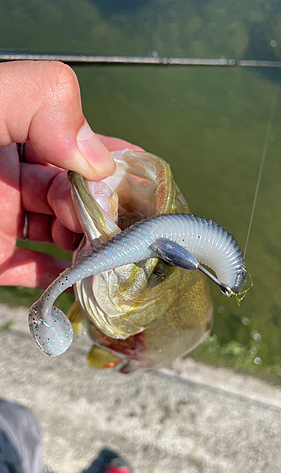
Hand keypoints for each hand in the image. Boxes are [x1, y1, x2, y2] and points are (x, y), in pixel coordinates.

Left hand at [0, 61, 141, 288]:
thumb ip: (41, 101)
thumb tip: (96, 158)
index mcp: (17, 135)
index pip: (82, 146)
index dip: (116, 162)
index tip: (146, 184)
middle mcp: (14, 178)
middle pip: (78, 196)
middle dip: (106, 211)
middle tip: (124, 230)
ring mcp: (3, 221)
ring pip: (64, 235)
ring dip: (91, 246)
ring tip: (112, 258)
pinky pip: (34, 270)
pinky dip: (59, 278)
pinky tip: (81, 279)